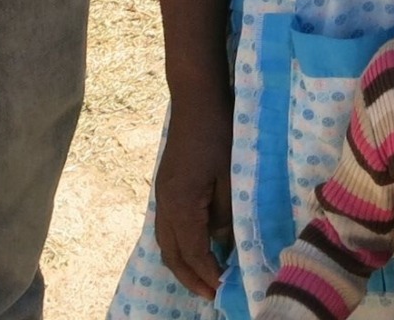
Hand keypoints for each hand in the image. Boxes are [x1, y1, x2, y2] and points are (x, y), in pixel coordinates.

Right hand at [153, 95, 235, 297]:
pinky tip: (196, 247)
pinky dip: (180, 245)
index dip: (207, 274)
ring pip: (166, 242)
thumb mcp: (231, 175)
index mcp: (181, 204)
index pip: (193, 252)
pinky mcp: (166, 187)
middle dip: (191, 277)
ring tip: (204, 278)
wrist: (196, 99)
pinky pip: (168, 228)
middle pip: (172, 254)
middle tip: (211, 294)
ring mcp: (162, 196)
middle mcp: (165, 204)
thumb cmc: (219, 133)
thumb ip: (226, 213)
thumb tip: (223, 241)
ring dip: (183, 264)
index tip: (224, 289)